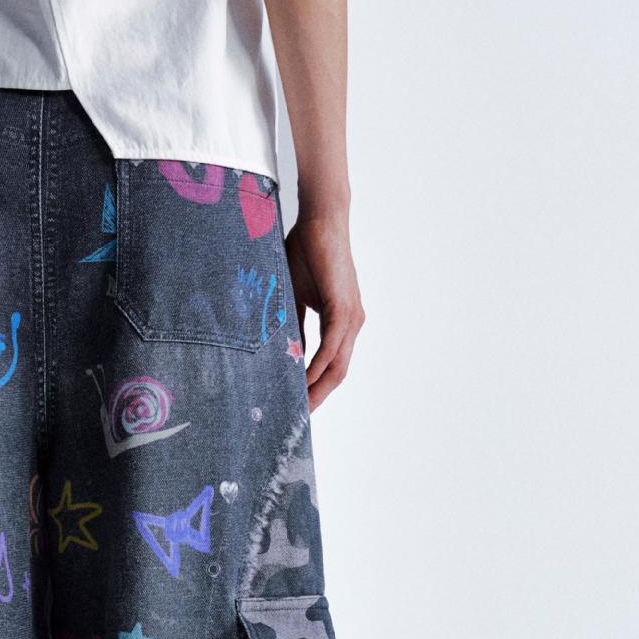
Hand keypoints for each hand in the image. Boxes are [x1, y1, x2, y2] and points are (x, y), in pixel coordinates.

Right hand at [284, 213, 365, 409]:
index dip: (317, 388)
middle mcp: (352, 324)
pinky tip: (303, 380)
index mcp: (342, 323)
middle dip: (319, 397)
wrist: (321, 220)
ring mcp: (351, 317)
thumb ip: (295, 327)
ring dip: (318, 388)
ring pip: (337, 365)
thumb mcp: (295, 298)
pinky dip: (318, 366)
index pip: (332, 365)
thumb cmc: (307, 252)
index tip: (298, 405)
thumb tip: (286, 354)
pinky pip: (332, 347)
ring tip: (299, 406)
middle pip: (338, 373)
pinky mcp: (344, 308)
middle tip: (298, 418)